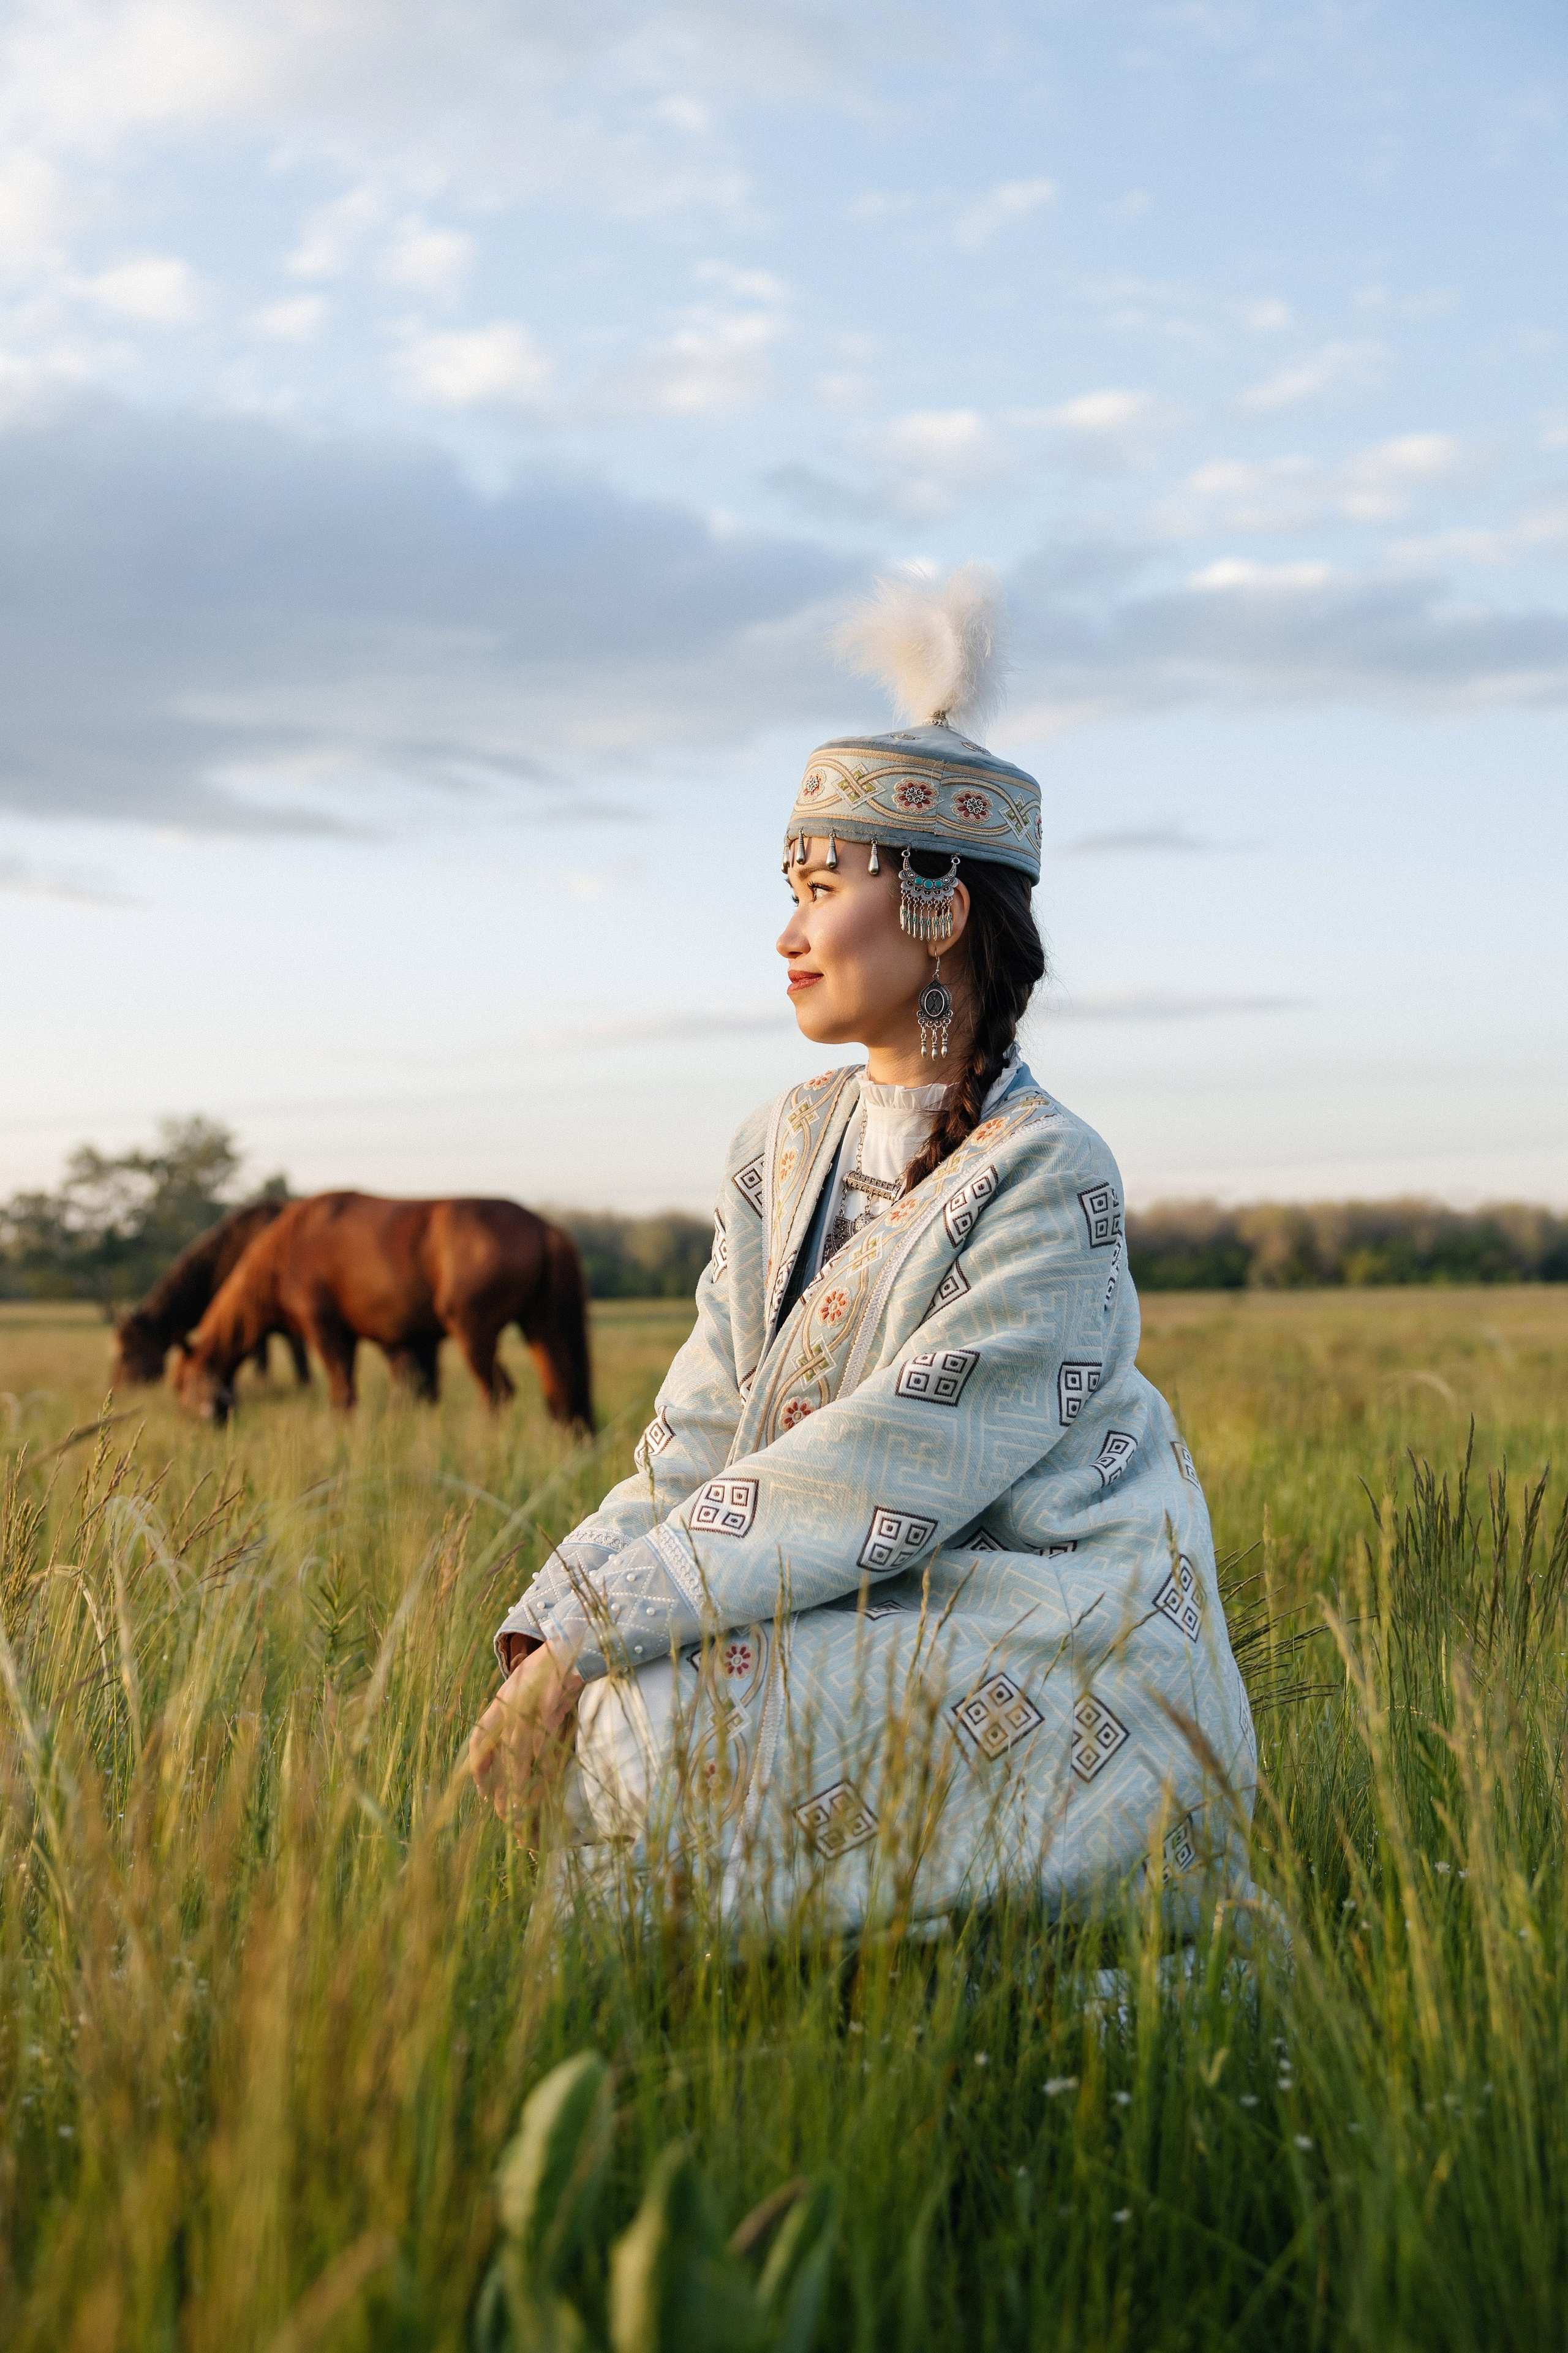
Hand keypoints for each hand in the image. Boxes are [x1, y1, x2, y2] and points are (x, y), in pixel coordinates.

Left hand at [469, 1643, 584, 1831]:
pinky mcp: (550, 1709)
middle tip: (503, 1813)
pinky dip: (544, 1769)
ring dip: (517, 1784)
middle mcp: (510, 1706)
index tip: (482, 1792)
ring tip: (519, 1809)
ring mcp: (529, 1707)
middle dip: (498, 1786)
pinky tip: (546, 1786)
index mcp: (502, 1701)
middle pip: (496, 1754)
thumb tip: (519, 1748)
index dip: (478, 1768)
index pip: (479, 1738)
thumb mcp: (528, 1686)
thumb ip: (518, 1711)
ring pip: (517, 1755)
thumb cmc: (553, 1670)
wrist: (575, 1645)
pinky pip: (543, 1747)